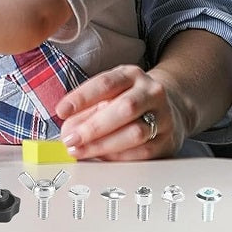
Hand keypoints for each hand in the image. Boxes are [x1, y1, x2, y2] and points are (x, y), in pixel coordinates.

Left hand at [55, 65, 187, 159]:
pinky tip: (101, 157)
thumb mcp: (110, 91)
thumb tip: (67, 128)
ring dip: (103, 145)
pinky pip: (143, 152)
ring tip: (80, 150)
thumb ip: (88, 106)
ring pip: (135, 133)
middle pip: (124, 108)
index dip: (82, 97)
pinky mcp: (168, 141)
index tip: (61, 111)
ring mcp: (163, 117)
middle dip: (93, 127)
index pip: (105, 83)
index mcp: (131, 74)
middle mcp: (151, 92)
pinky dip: (119, 157)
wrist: (170, 106)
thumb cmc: (130, 97)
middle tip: (70, 138)